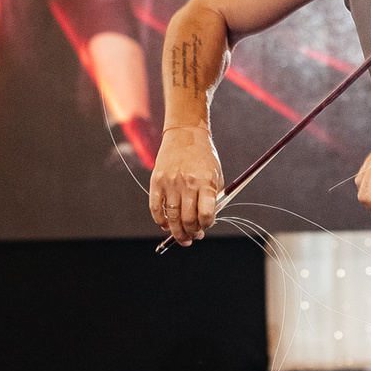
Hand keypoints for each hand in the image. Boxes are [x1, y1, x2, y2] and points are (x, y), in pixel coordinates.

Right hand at [149, 124, 223, 243]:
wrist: (185, 133)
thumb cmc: (204, 157)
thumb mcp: (216, 175)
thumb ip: (212, 199)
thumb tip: (204, 223)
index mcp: (205, 182)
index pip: (206, 215)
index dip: (206, 226)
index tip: (206, 226)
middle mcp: (187, 183)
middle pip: (188, 220)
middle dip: (192, 233)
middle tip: (194, 237)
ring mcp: (170, 182)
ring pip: (172, 217)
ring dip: (177, 232)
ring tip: (182, 236)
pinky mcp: (156, 181)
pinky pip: (155, 208)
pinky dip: (160, 220)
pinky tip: (165, 225)